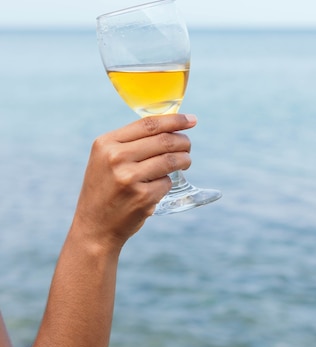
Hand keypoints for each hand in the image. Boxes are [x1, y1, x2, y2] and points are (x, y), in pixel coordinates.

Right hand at [70, 114, 196, 252]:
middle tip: (188, 146)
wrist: (94, 227)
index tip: (191, 120)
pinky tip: (159, 186)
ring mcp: (129, 178)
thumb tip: (169, 126)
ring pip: (170, 160)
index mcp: (106, 143)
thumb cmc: (105, 188)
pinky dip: (168, 183)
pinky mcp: (142, 197)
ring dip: (184, 160)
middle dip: (183, 141)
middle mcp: (116, 158)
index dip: (174, 120)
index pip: (148, 124)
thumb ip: (130, 141)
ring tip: (185, 161)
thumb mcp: (105, 158)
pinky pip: (167, 182)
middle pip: (164, 141)